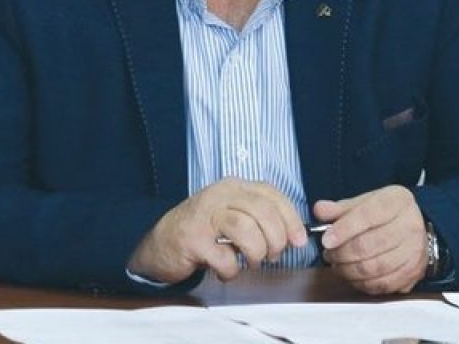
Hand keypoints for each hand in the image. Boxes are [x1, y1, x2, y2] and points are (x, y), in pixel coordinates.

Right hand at [128, 177, 307, 283]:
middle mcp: (220, 195)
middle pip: (263, 211)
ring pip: (246, 229)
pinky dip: (231, 270)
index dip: (291, 219)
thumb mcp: (232, 215)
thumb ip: (260, 219)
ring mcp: (204, 216)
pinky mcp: (193, 239)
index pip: (272, 195)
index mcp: (234, 187)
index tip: (299, 241)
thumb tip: (294, 236)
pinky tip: (225, 270)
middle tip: (273, 256)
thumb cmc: (203, 232)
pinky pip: (224, 257)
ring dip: (256, 252)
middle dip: (276, 239)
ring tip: (251, 262)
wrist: (160, 244)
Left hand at [313, 185, 426, 294]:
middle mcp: (410, 225)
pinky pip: (383, 284)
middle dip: (342, 253)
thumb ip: (341, 208)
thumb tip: (319, 211)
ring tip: (338, 265)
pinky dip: (362, 283)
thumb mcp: (365, 202)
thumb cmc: (386, 214)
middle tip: (329, 254)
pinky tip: (353, 276)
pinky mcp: (414, 273)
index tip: (326, 240)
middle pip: (369, 245)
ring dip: (349, 270)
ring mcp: (414, 251)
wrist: (416, 228)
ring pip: (375, 268)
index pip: (367, 215)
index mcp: (397, 201)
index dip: (343, 230)